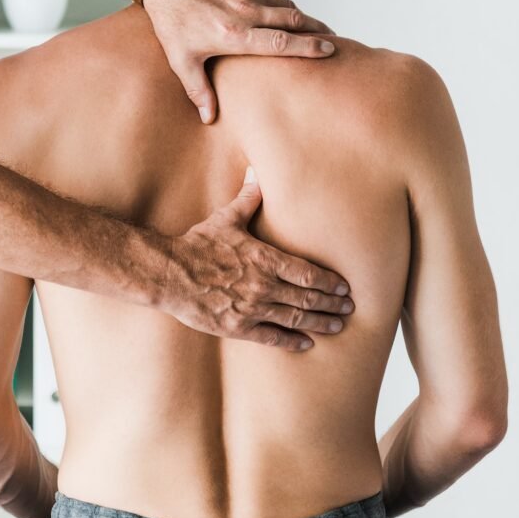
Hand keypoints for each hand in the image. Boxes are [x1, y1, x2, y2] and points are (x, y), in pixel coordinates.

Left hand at [142, 0, 334, 122]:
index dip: (308, 47)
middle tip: (334, 42)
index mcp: (234, 34)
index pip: (281, 42)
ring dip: (304, 18)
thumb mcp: (181, 59)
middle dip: (318, 30)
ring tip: (317, 30)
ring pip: (286, 5)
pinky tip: (288, 14)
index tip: (329, 51)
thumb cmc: (171, 22)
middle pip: (294, 21)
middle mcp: (245, 11)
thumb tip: (209, 118)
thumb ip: (198, 89)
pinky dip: (284, 4)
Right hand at [162, 169, 353, 350]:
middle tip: (349, 308)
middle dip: (332, 304)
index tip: (345, 287)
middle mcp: (263, 286)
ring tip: (337, 325)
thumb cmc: (197, 245)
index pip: (308, 273)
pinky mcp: (238, 327)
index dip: (330, 281)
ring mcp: (252, 309)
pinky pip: (273, 337)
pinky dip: (293, 342)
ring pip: (296, 319)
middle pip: (308, 298)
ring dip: (320, 323)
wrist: (169, 274)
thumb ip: (247, 200)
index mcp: (264, 259)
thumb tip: (257, 174)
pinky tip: (307, 343)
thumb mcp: (224, 219)